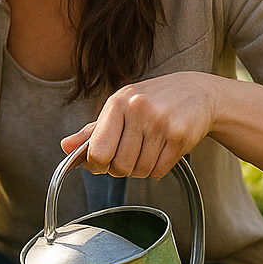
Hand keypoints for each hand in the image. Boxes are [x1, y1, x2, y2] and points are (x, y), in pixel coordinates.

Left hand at [60, 72, 222, 179]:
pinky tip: (163, 150)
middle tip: (131, 154)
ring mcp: (160, 122)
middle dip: (123, 168)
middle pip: (119, 166)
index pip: (97, 152)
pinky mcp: (180, 135)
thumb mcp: (119, 109)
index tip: (103, 162)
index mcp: (117, 103)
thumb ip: (92, 132)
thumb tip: (65, 147)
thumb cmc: (152, 101)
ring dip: (142, 168)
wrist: (197, 93)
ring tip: (149, 149)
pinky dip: (159, 168)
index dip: (98, 165)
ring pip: (140, 170)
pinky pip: (160, 170)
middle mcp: (138, 110)